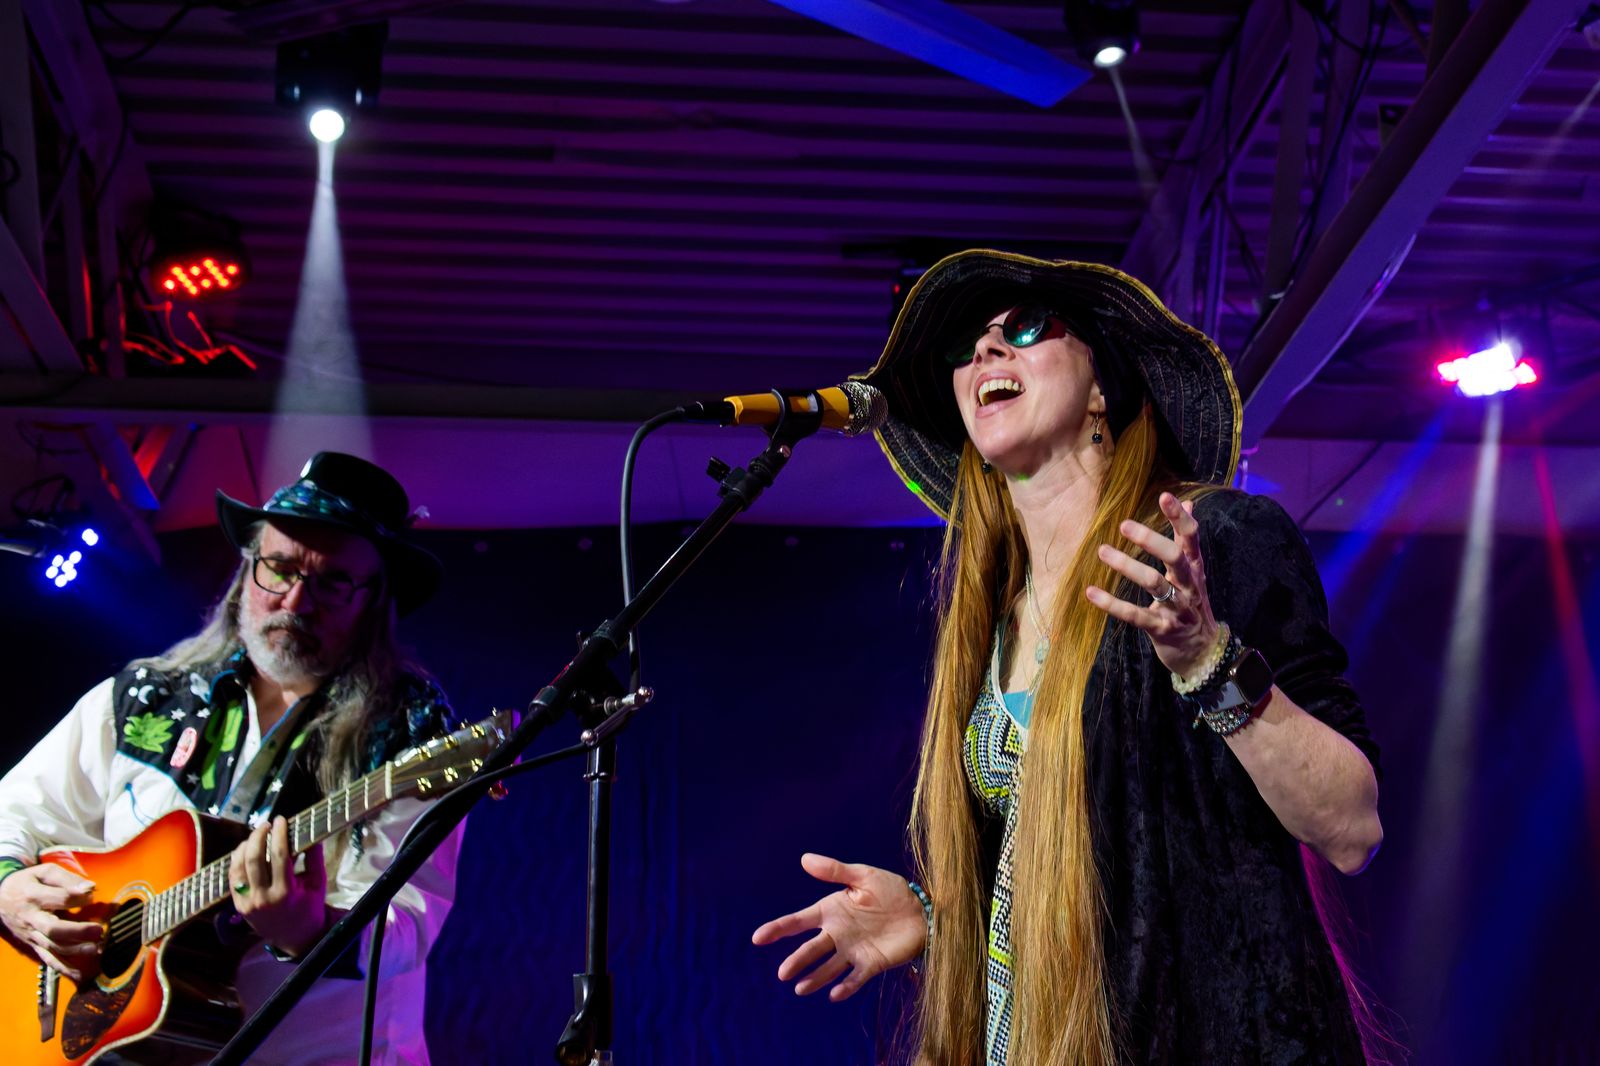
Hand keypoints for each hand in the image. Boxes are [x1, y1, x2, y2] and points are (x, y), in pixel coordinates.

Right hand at [0, 864, 103, 980]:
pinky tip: (79, 973)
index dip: (79, 898)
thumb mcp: (45, 872)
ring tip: (95, 949)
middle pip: (53, 928)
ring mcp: (31, 934)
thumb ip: (68, 879)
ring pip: (51, 946)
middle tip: (99, 931)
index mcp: (34, 896)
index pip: (60, 899)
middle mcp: (31, 918)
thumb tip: (90, 888)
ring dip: (74, 950)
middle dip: (78, 931)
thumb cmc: (29, 882)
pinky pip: (47, 959)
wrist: (0, 898)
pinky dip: (63, 968)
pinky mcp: (33, 945)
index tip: (92, 895)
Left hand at [227, 817, 327, 957]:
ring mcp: (248, 902)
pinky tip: (245, 850)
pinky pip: (233, 878)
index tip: (281, 820)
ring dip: (245, 846)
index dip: (279, 834)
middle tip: (266, 824)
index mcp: (286, 892)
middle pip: (254, 859)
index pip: (279, 856)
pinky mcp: (239, 905)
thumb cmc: (309, 907)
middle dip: (258, 836)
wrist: (294, 937)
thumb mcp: (318, 884)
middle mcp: (263, 897)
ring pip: (239, 867)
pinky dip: (237, 860)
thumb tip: (313, 835)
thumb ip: (315, 859)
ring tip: (255, 835)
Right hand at [751, 853, 926, 1001]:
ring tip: (801, 988)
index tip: (758, 938)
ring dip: (815, 978)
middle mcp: (838, 934)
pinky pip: (855, 978)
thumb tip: (805, 858)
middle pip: (812, 949)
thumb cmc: (892, 891)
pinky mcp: (871, 964)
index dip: (778, 929)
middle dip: (797, 961)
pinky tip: (834, 994)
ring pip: (829, 968)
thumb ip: (835, 871)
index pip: (799, 921)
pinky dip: (845, 986)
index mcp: (831, 911)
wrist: (922, 910)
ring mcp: (853, 950)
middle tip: (783, 974)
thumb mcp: (864, 876)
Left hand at [1086, 491, 1220, 679]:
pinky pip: (1135, 615)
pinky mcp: (1161, 629)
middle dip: (1151, 540)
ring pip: (1153, 584)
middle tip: (1124, 524)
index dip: (1180, 517)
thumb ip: (1186, 539)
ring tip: (1102, 551)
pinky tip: (1091, 593)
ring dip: (1127, 566)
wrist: (1203, 654)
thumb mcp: (1193, 572)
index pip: (1192, 538)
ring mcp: (1176, 608)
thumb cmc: (1192, 605)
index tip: (1164, 496)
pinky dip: (1112, 604)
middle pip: (1175, 558)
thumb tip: (1189, 502)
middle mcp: (1188, 586)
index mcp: (1194, 568)